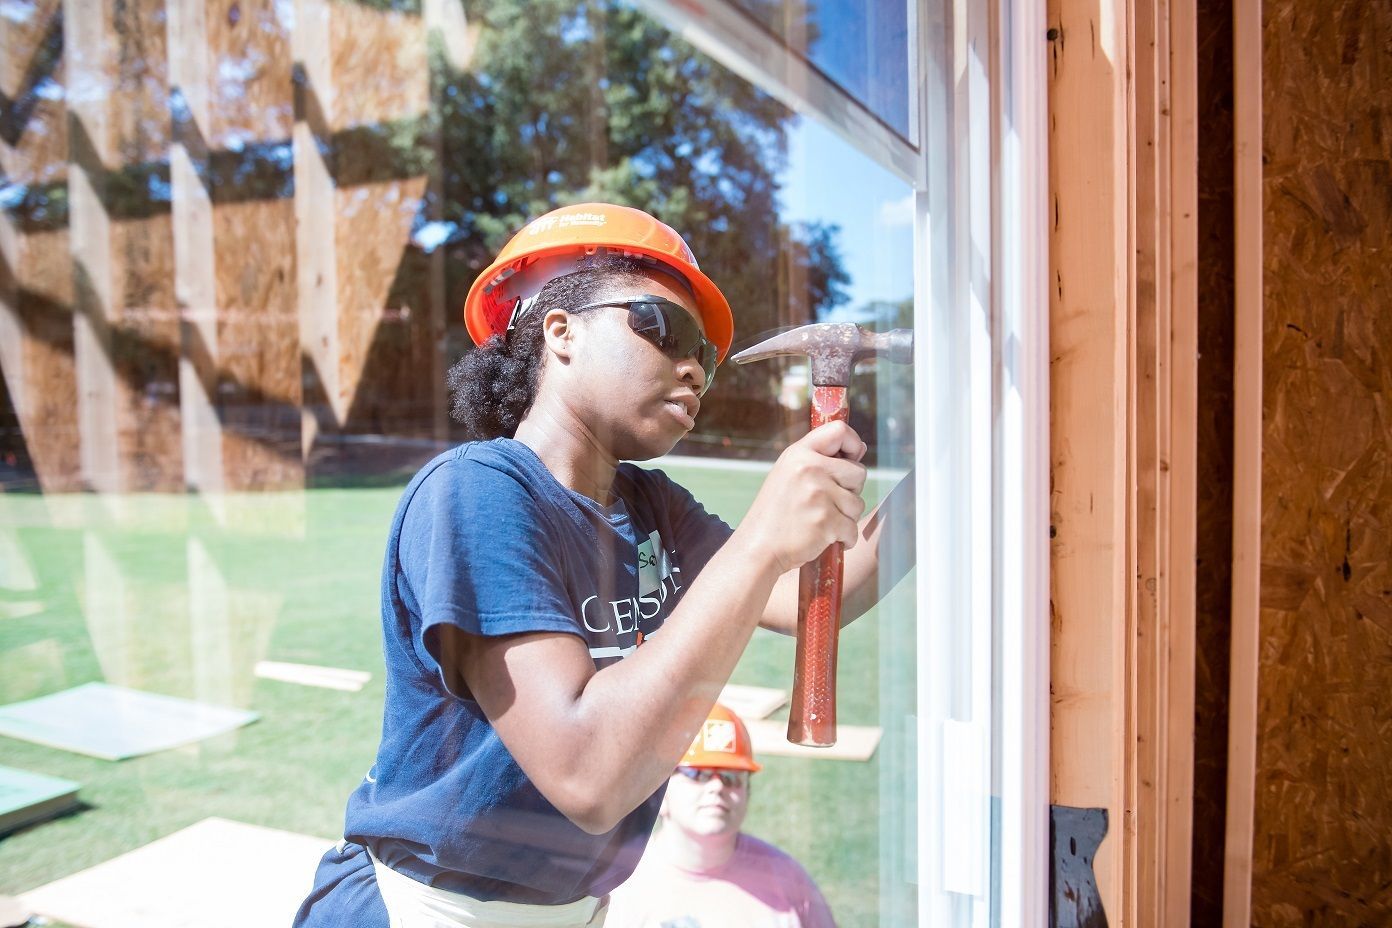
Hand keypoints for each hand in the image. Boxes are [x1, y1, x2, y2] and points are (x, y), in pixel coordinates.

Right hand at [735, 421, 868, 574]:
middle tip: (828, 503)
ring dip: (846, 517)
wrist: (758, 548)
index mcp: (799, 453)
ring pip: (857, 503)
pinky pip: (852, 528)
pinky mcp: (826, 521)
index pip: (839, 430)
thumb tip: (861, 448)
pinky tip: (825, 539)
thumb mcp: (788, 474)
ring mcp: (818, 495)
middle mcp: (809, 469)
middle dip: (850, 490)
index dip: (853, 443)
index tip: (852, 457)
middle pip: (858, 472)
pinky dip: (844, 538)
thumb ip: (819, 460)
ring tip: (821, 522)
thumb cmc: (776, 513)